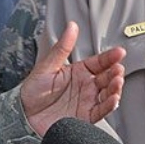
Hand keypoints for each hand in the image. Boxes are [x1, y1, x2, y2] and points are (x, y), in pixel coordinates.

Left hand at [22, 21, 125, 135]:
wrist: (24, 115)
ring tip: (117, 82)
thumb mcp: (47, 66)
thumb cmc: (33, 90)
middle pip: (107, 78)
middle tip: (118, 69)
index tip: (119, 52)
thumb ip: (62, 48)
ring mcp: (87, 101)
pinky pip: (101, 111)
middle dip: (115, 73)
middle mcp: (85, 86)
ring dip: (115, 88)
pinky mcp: (85, 117)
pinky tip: (113, 99)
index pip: (99, 62)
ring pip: (108, 94)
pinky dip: (109, 105)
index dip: (110, 57)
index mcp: (77, 72)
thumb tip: (71, 26)